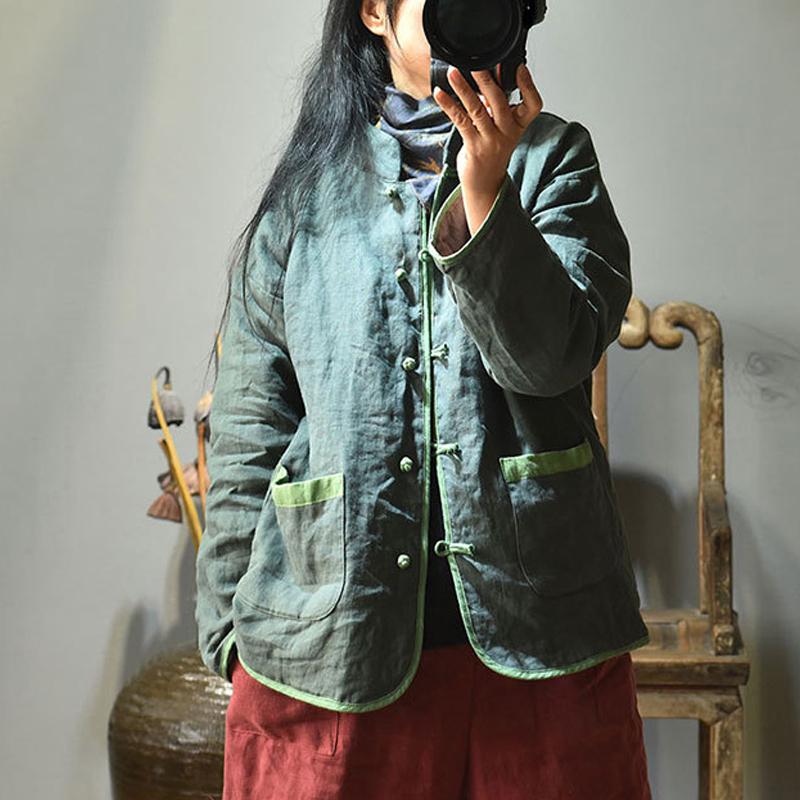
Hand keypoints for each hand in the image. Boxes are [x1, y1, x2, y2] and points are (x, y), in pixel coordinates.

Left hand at [433, 63, 542, 235]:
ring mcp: (492, 141)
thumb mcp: (500, 127)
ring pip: (477, 110)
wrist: (485, 184)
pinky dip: (449, 105)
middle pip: (500, 102)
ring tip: (452, 73)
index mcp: (518, 124)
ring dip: (463, 89)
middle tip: (476, 64)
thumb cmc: (492, 151)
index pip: (533, 104)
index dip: (528, 85)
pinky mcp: (474, 147)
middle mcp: (508, 132)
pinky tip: (439, 94)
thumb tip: (483, 77)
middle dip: (487, 81)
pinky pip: (461, 121)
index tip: (519, 67)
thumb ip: (495, 105)